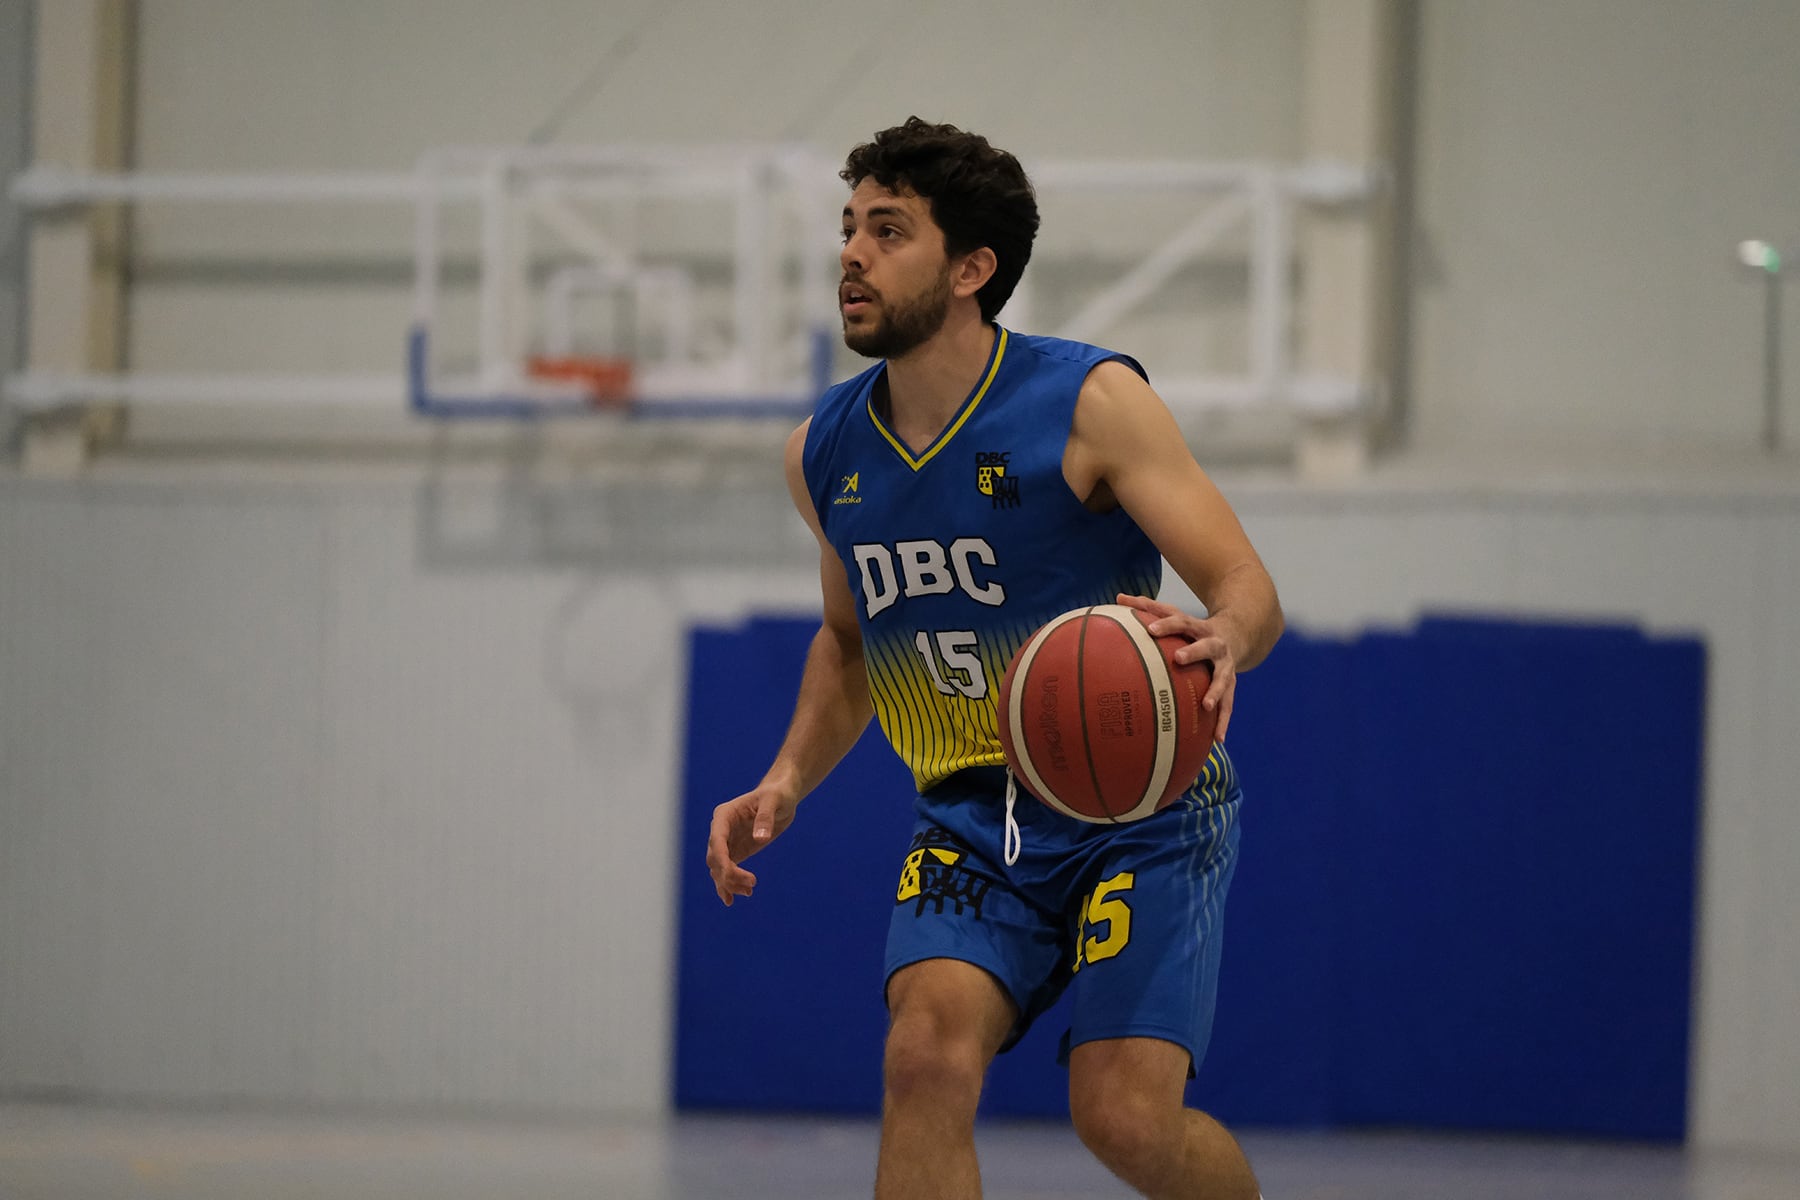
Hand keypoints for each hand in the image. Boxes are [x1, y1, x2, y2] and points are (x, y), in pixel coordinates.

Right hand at [705, 783, 797, 905]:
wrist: (783, 798)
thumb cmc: (777, 794)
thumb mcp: (774, 801)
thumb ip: (765, 818)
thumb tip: (760, 838)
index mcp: (724, 815)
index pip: (716, 840)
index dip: (721, 858)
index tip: (731, 873)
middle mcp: (721, 830)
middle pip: (715, 858)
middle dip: (729, 874)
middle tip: (751, 884)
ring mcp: (727, 842)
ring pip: (718, 868)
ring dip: (729, 883)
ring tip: (748, 892)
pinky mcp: (736, 851)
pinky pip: (727, 871)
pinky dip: (729, 884)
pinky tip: (735, 897)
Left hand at [1114, 593, 1238, 741]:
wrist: (1237, 634)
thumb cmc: (1193, 628)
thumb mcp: (1176, 614)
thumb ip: (1148, 607)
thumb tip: (1118, 596)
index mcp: (1198, 627)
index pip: (1181, 621)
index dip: (1166, 625)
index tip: (1150, 630)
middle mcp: (1215, 644)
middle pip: (1206, 646)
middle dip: (1194, 652)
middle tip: (1177, 659)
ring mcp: (1226, 665)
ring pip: (1223, 678)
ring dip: (1216, 691)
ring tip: (1206, 706)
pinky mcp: (1232, 684)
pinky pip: (1229, 704)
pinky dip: (1224, 722)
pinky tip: (1217, 739)